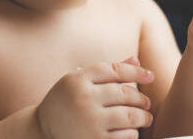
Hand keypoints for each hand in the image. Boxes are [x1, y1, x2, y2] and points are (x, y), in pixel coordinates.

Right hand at [36, 57, 154, 138]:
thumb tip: (137, 61)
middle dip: (141, 99)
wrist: (42, 131)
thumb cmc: (67, 102)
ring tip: (146, 118)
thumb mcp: (80, 82)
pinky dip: (132, 134)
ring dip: (143, 117)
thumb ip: (108, 72)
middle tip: (147, 103)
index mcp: (78, 79)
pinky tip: (132, 132)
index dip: (137, 72)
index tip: (150, 76)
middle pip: (125, 93)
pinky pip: (124, 136)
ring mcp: (88, 121)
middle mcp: (83, 98)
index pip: (116, 70)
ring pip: (129, 116)